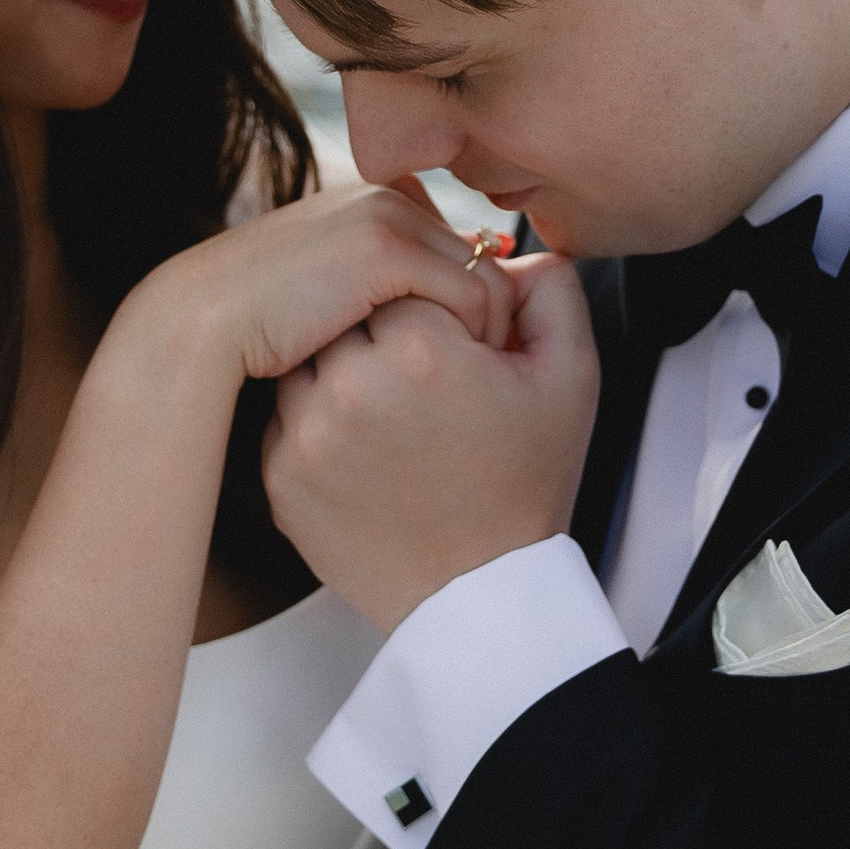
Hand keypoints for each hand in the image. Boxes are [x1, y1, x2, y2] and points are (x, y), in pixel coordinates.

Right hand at [135, 182, 505, 389]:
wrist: (199, 320)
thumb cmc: (256, 327)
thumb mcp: (321, 299)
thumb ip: (370, 295)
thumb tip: (425, 323)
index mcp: (372, 202)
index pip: (459, 249)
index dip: (475, 307)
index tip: (478, 363)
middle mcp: (387, 198)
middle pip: (483, 259)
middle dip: (496, 320)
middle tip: (498, 380)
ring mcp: (388, 219)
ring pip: (488, 278)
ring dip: (493, 336)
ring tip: (484, 390)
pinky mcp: (386, 250)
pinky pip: (473, 294)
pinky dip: (480, 341)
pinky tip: (464, 386)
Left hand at [264, 254, 599, 629]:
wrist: (478, 597)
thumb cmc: (527, 487)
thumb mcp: (569, 380)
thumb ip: (551, 291)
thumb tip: (506, 251)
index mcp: (422, 352)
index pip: (403, 274)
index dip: (437, 305)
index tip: (462, 347)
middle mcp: (352, 387)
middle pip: (349, 307)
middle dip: (385, 329)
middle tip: (426, 381)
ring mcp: (306, 436)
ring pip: (307, 353)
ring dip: (344, 367)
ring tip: (395, 412)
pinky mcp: (280, 477)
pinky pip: (285, 412)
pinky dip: (319, 417)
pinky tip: (369, 448)